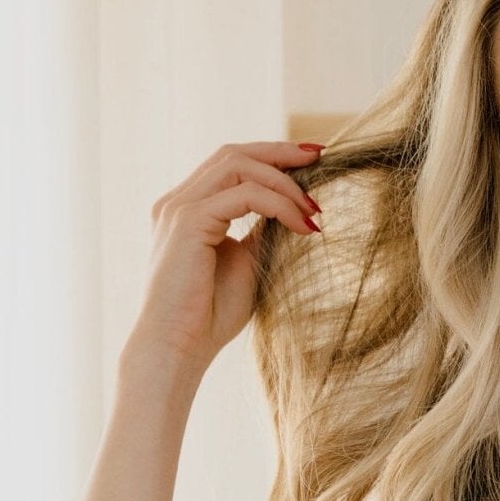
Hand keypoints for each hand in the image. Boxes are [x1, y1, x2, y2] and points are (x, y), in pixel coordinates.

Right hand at [126, 140, 324, 375]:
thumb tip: (292, 211)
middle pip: (233, 154)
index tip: (312, 160)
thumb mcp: (245, 263)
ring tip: (314, 210)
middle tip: (320, 159)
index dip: (271, 156)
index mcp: (189, 209)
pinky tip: (302, 227)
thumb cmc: (209, 315)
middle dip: (280, 153)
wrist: (179, 347)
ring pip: (238, 166)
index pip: (230, 164)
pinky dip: (278, 205)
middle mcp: (179, 201)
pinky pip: (243, 196)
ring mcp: (180, 208)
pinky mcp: (188, 222)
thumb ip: (260, 232)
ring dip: (283, 183)